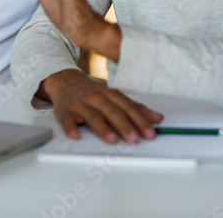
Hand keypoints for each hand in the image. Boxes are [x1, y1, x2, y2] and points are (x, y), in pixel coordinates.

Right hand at [42, 69, 163, 143]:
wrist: (65, 82)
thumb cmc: (93, 93)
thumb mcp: (114, 96)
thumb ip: (135, 108)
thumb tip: (157, 118)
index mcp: (110, 94)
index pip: (128, 108)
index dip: (140, 120)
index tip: (150, 133)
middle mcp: (96, 98)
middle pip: (112, 111)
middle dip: (124, 125)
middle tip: (135, 139)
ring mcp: (80, 104)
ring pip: (92, 116)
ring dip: (102, 128)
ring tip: (112, 139)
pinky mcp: (65, 112)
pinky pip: (68, 120)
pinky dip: (71, 128)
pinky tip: (76, 135)